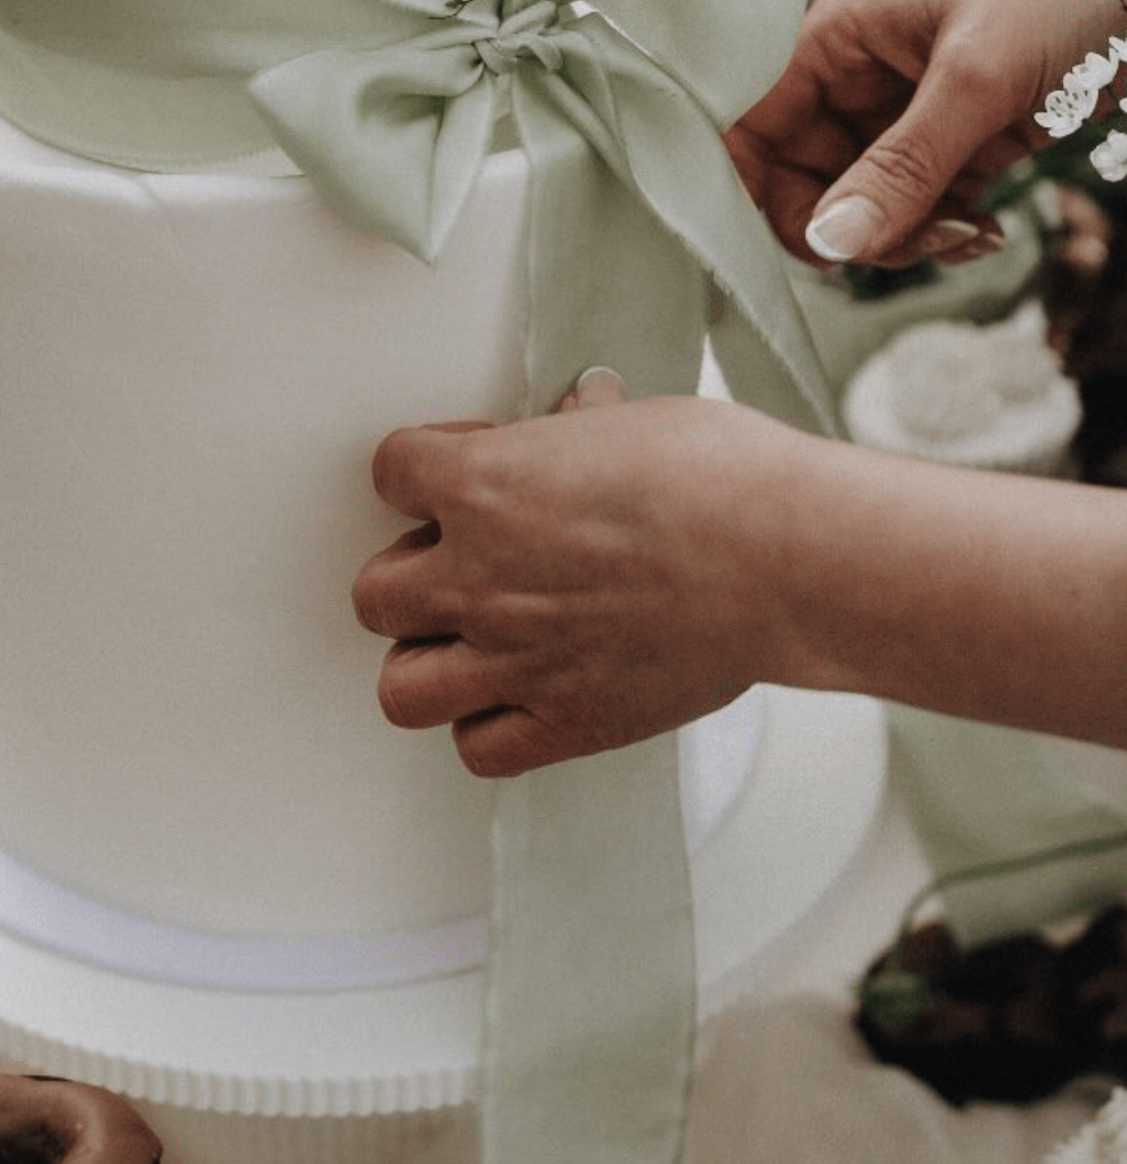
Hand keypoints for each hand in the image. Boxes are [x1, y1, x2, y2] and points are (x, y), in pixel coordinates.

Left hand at [351, 372, 808, 776]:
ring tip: (470, 641)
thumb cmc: (723, 479)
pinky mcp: (566, 721)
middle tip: (460, 564)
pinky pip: (478, 748)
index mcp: (482, 487)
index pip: (389, 472)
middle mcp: (479, 578)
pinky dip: (487, 729)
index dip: (420, 470)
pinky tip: (520, 695)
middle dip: (411, 577)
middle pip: (375, 595)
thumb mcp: (635, 420)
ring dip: (427, 663)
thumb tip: (582, 414)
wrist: (789, 558)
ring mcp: (516, 659)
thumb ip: (582, 427)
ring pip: (402, 688)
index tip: (456, 471)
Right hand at [727, 0, 1126, 267]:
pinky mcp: (970, 135)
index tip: (806, 246)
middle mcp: (861, 72)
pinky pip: (928, 203)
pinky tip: (989, 231)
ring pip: (870, 202)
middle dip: (852, 225)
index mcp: (837, 35)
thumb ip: (901, 169)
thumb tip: (830, 246)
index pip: (753, 126)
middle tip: (913, 242)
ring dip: (909, 235)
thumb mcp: (978, 76)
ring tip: (969, 234)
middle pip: (808, 179)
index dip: (757, 190)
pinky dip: (950, 229)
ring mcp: (915, 108)